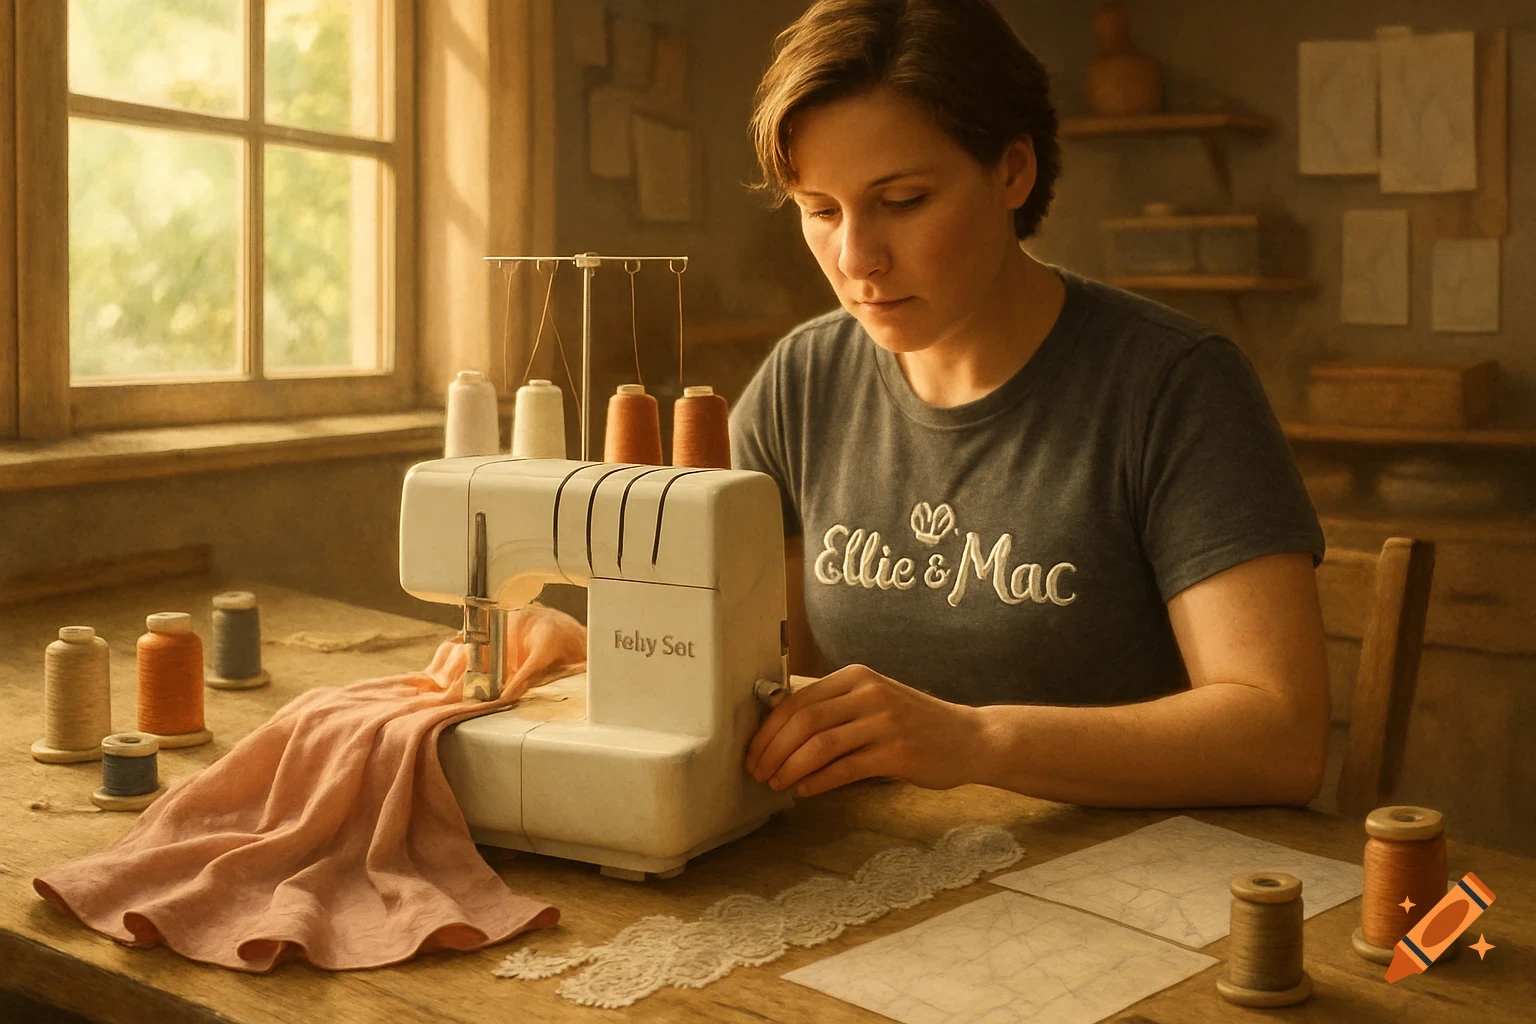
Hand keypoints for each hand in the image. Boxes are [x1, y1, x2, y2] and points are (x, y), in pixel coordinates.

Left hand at [744, 664, 984, 797]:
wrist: (970, 738)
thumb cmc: (914, 723)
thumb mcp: (872, 700)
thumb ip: (833, 707)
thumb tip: (778, 728)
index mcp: (855, 676)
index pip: (797, 700)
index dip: (768, 730)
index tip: (753, 753)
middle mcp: (868, 693)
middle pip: (803, 722)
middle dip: (772, 751)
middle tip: (758, 774)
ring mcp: (884, 722)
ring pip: (819, 746)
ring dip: (790, 769)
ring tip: (777, 785)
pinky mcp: (897, 752)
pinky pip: (845, 769)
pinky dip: (818, 782)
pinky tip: (804, 792)